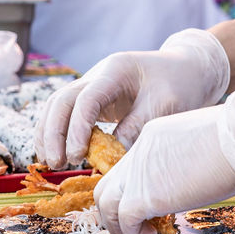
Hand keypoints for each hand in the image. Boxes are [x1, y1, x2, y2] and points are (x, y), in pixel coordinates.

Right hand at [36, 28, 229, 169]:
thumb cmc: (179, 84)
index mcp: (115, 71)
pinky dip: (56, 132)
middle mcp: (97, 75)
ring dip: (48, 133)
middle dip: (53, 133)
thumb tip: (111, 158)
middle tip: (56, 163)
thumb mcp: (164, 105)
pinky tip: (55, 153)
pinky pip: (66, 113)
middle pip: (61, 100)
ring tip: (50, 163)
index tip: (78, 155)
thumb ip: (137, 127)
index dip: (77, 128)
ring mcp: (92, 85)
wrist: (186, 69)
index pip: (86, 98)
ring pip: (56, 106)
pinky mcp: (94, 100)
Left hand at [94, 86, 234, 233]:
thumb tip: (189, 179)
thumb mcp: (202, 142)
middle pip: (107, 184)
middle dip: (115, 211)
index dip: (135, 191)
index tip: (153, 206)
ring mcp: (139, 173)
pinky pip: (124, 220)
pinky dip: (131, 233)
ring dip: (118, 226)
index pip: (129, 168)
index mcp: (153, 136)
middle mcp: (139, 152)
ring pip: (105, 203)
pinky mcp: (146, 195)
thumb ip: (185, 159)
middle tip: (137, 226)